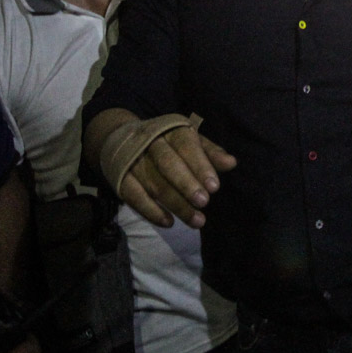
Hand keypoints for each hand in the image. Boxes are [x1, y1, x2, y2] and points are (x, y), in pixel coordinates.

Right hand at [119, 127, 236, 228]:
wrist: (123, 137)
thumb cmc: (169, 143)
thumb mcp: (190, 141)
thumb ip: (210, 153)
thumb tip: (231, 163)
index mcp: (171, 130)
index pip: (186, 146)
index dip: (200, 166)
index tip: (214, 187)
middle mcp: (150, 142)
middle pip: (168, 163)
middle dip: (186, 184)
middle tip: (204, 202)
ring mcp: (133, 160)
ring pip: (154, 183)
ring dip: (176, 204)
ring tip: (196, 221)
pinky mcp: (120, 177)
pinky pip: (134, 196)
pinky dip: (150, 211)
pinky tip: (168, 222)